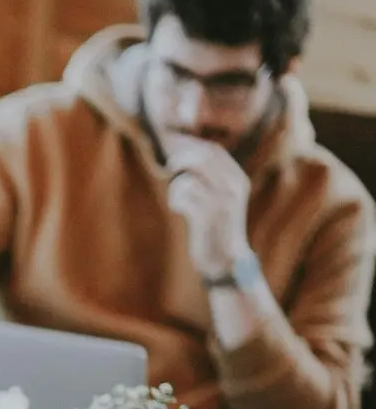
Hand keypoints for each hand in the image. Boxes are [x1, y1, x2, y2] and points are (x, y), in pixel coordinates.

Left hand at [166, 138, 251, 279]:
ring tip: (178, 200)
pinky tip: (178, 208)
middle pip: (202, 158)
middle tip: (170, 167)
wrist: (225, 261)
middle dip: (181, 158)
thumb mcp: (221, 200)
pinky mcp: (207, 217)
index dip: (192, 147)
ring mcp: (221, 202)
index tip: (176, 151)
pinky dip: (175, 200)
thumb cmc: (217, 230)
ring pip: (189, 178)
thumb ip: (211, 179)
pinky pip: (184, 195)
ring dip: (176, 187)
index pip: (214, 151)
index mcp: (238, 180)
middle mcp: (233, 188)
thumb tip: (187, 153)